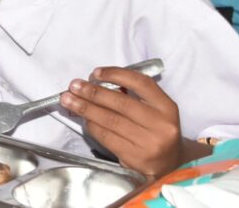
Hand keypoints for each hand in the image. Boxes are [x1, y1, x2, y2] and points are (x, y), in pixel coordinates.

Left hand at [60, 66, 200, 178]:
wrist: (170, 164)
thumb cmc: (156, 130)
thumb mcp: (155, 110)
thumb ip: (133, 95)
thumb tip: (97, 82)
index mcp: (167, 107)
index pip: (140, 83)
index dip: (116, 74)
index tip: (95, 73)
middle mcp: (160, 125)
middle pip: (120, 103)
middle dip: (93, 92)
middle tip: (74, 85)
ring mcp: (148, 143)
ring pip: (110, 121)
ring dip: (85, 108)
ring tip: (68, 100)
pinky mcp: (134, 158)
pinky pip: (106, 137)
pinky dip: (92, 126)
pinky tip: (83, 119)